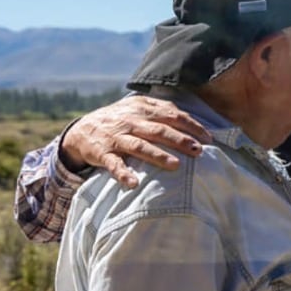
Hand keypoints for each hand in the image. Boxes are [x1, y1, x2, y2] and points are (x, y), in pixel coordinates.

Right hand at [59, 96, 211, 188]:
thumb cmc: (120, 119)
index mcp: (142, 109)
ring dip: (158, 155)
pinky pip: (113, 164)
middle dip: (180, 140)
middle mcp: (131, 122)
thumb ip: (162, 108)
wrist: (82, 129)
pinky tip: (133, 184)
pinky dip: (123, 174)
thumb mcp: (138, 106)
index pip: (172, 115)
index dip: (191, 126)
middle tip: (198, 150)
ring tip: (175, 165)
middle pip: (159, 130)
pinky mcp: (103, 153)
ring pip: (139, 146)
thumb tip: (191, 117)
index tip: (208, 138)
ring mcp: (117, 138)